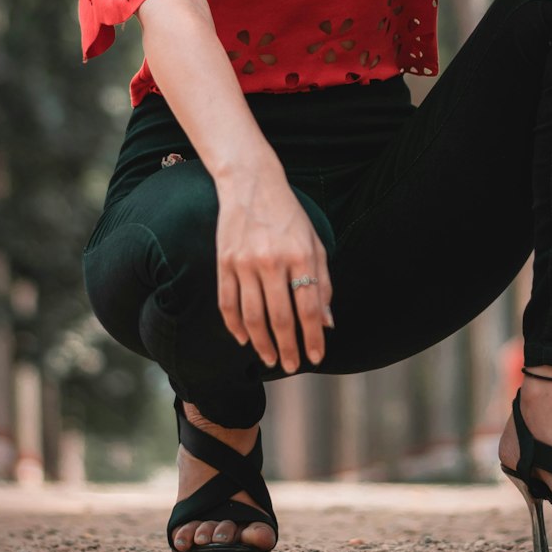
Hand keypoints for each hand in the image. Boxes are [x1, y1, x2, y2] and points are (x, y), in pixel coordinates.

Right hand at [214, 167, 333, 374]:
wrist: (252, 184)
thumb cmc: (289, 217)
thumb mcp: (315, 243)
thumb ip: (323, 283)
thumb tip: (327, 324)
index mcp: (301, 256)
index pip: (309, 308)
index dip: (313, 338)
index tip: (316, 358)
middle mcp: (273, 261)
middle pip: (280, 318)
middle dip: (288, 348)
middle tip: (291, 366)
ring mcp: (245, 262)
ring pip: (252, 316)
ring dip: (262, 344)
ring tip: (270, 359)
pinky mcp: (224, 262)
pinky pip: (228, 303)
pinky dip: (235, 326)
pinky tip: (244, 339)